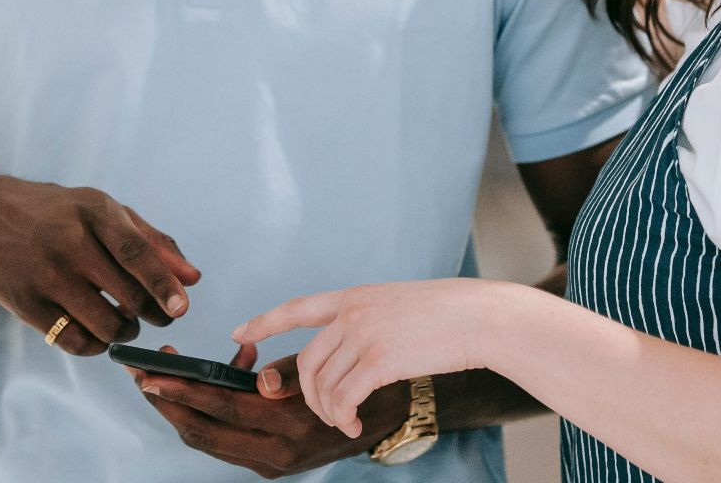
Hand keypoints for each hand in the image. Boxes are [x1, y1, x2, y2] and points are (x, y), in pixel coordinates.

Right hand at [0, 177, 199, 355]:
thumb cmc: (64, 216)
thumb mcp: (105, 212)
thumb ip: (153, 242)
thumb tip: (193, 280)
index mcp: (94, 211)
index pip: (135, 251)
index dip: (162, 283)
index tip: (182, 308)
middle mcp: (68, 242)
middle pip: (127, 294)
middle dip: (153, 313)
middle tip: (159, 315)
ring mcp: (44, 275)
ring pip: (105, 324)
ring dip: (127, 332)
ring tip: (127, 323)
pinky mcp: (26, 305)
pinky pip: (75, 342)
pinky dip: (97, 345)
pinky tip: (99, 333)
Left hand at [125, 343, 408, 477]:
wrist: (391, 418)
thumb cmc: (359, 380)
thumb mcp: (325, 369)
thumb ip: (284, 372)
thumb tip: (250, 371)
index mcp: (289, 427)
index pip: (222, 408)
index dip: (183, 390)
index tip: (151, 373)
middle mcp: (276, 454)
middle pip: (201, 433)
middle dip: (167, 403)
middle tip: (140, 374)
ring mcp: (271, 464)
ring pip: (207, 440)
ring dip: (182, 409)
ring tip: (166, 375)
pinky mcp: (269, 464)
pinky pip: (224, 440)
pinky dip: (210, 413)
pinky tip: (216, 381)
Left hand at [232, 280, 500, 439]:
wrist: (480, 316)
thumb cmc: (448, 314)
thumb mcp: (398, 305)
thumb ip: (369, 320)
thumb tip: (355, 350)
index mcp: (354, 296)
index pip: (297, 307)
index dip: (265, 320)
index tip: (240, 331)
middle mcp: (352, 312)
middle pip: (306, 361)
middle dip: (308, 395)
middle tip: (327, 413)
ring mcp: (364, 334)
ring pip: (322, 384)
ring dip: (329, 412)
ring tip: (345, 422)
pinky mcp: (379, 359)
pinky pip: (343, 397)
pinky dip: (343, 416)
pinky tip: (354, 424)